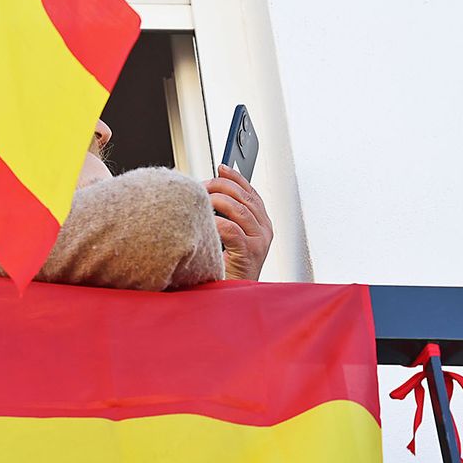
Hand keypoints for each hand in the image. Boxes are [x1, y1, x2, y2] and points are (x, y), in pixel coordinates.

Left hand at [207, 164, 272, 279]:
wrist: (231, 295)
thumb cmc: (225, 268)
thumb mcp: (227, 238)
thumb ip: (224, 218)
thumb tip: (205, 195)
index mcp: (261, 225)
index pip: (251, 193)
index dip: (236, 178)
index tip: (221, 167)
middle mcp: (264, 230)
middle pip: (244, 197)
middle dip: (220, 186)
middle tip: (200, 187)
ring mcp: (260, 241)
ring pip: (237, 209)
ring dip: (214, 201)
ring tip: (197, 203)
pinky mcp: (249, 252)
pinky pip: (231, 229)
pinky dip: (214, 223)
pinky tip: (204, 224)